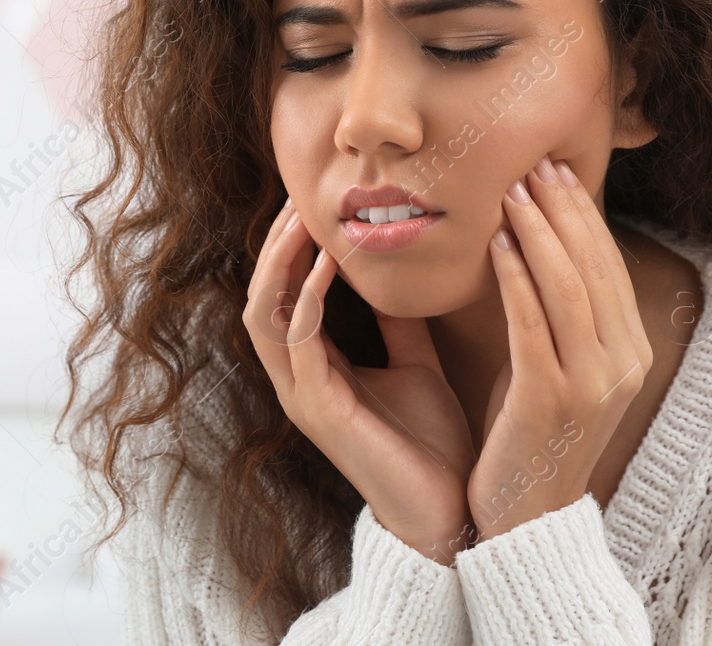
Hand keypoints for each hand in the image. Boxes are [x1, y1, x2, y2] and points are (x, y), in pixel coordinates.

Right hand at [243, 198, 476, 563]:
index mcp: (315, 368)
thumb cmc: (431, 444)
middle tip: (298, 198)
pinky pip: (298, 344)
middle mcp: (297, 380)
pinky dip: (306, 299)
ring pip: (264, 316)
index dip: (289, 248)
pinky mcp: (319, 412)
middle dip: (274, 245)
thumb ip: (399, 322)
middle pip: (260, 297)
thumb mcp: (416, 364)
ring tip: (303, 221)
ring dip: (280, 264)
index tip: (313, 202)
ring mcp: (302, 397)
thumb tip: (400, 270)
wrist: (451, 513)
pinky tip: (328, 267)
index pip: (282, 295)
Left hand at [466, 156, 652, 540]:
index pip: (607, 266)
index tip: (553, 170)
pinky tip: (496, 243)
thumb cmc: (530, 430)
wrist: (525, 515)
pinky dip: (517, 278)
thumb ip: (556, 313)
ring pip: (569, 288)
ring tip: (511, 190)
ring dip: (539, 232)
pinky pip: (534, 324)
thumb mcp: (555, 364)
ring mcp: (592, 383)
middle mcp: (622, 363)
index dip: (582, 214)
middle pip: (594, 267)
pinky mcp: (551, 398)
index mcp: (630, 351)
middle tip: (533, 163)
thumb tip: (535, 242)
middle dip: (563, 210)